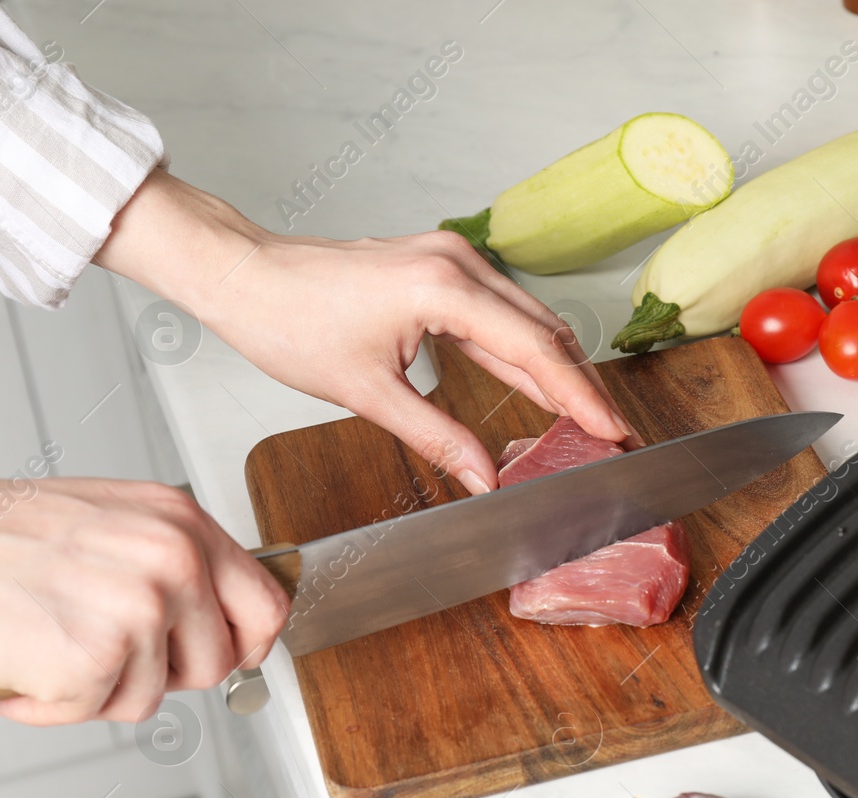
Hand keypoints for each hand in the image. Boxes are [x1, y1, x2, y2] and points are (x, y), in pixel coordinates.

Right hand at [0, 477, 287, 724]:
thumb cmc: (0, 536)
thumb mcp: (113, 523)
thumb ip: (174, 562)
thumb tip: (216, 615)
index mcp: (182, 524)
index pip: (266, 604)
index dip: (249, 645)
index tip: (230, 658)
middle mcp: (173, 561)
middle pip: (217, 662)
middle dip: (165, 676)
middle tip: (109, 656)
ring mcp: (138, 610)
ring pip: (153, 696)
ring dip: (100, 689)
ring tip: (53, 646)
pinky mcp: (94, 657)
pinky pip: (94, 711)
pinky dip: (51, 706)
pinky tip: (24, 666)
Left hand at [96, 170, 636, 494]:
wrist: (245, 276)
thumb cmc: (289, 321)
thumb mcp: (368, 395)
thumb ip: (438, 438)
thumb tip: (486, 478)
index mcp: (442, 288)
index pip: (535, 350)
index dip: (580, 397)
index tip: (612, 430)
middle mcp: (456, 263)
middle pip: (544, 330)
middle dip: (581, 385)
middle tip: (611, 431)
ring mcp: (450, 259)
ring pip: (527, 319)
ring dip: (558, 367)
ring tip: (586, 415)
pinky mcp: (440, 266)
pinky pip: (500, 311)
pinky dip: (524, 349)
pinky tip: (541, 383)